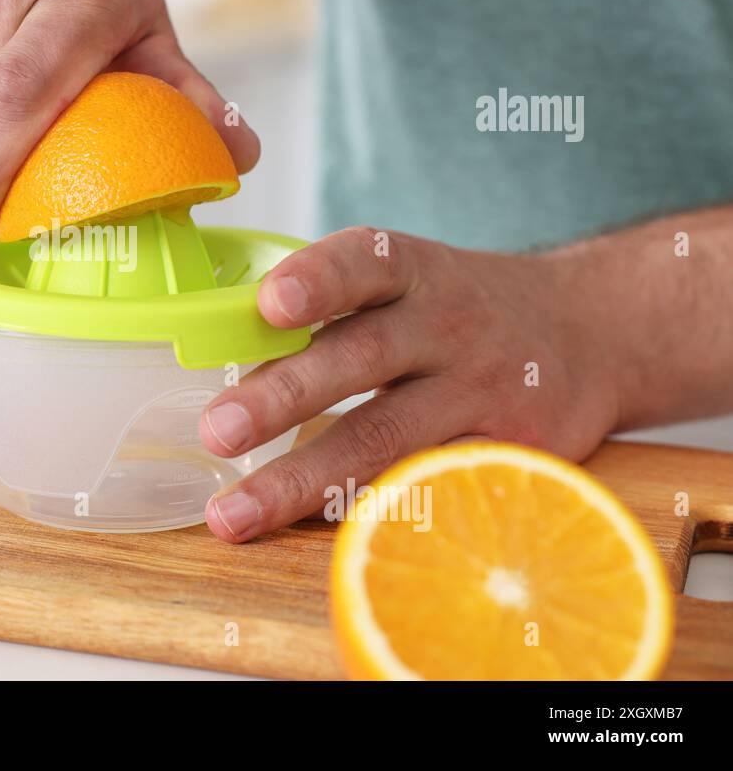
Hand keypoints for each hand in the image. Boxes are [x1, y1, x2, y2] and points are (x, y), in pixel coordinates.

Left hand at [199, 227, 622, 542]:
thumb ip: (334, 310)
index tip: (269, 304)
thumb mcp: (411, 281)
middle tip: (216, 430)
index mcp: (411, 271)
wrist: (590, 332)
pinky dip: (372, 516)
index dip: (317, 279)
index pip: (362, 263)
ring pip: (386, 438)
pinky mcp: (508, 450)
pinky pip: (429, 488)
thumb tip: (217, 345)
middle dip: (283, 396)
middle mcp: (447, 323)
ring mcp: (481, 389)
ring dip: (302, 478)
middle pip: (359, 358)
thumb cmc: (459, 310)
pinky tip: (315, 543)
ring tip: (235, 512)